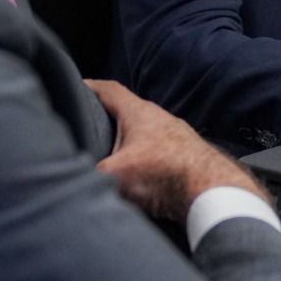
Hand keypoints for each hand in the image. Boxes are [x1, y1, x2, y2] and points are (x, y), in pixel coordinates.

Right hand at [84, 79, 268, 220]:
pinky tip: (134, 176)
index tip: (73, 86)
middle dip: (104, 119)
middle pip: (125, 112)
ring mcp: (175, 137)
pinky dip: (141, 160)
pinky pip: (155, 154)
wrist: (212, 193)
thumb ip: (86, 174)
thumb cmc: (165, 174)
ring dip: (125, 143)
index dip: (88, 86)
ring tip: (106, 156)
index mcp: (139, 112)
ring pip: (141, 135)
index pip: (108, 89)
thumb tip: (68, 180)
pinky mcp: (185, 158)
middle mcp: (159, 119)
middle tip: (83, 128)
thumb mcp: (114, 175)